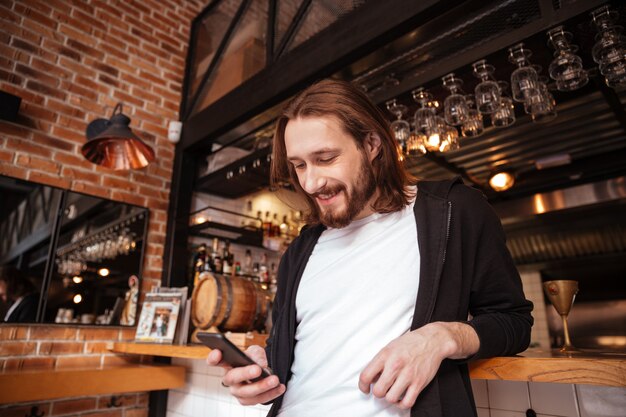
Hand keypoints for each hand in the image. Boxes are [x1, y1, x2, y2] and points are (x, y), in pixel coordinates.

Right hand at [206, 344, 285, 405]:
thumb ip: (256, 354)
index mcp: (227, 363)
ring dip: (261, 387)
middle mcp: (229, 378)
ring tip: (274, 380)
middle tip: (258, 370)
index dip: (213, 357)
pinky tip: (279, 387)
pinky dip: (270, 394)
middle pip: (232, 378)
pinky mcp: (246, 400)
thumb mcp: (256, 351)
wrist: (262, 371)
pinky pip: (257, 400)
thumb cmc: (254, 359)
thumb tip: (260, 364)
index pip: (214, 361)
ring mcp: (237, 391)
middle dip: (245, 374)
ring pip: (246, 393)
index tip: (218, 352)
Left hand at [358, 322, 478, 409]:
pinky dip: (402, 404)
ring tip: (392, 391)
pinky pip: (407, 402)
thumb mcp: (390, 347)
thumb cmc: (410, 343)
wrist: (432, 340)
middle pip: (378, 391)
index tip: (365, 388)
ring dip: (390, 398)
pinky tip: (402, 398)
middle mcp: (395, 365)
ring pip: (391, 398)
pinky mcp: (419, 383)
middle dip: (378, 392)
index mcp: (385, 355)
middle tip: (382, 388)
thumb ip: (379, 362)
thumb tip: (371, 378)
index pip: (366, 376)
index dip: (362, 386)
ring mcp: (408, 375)